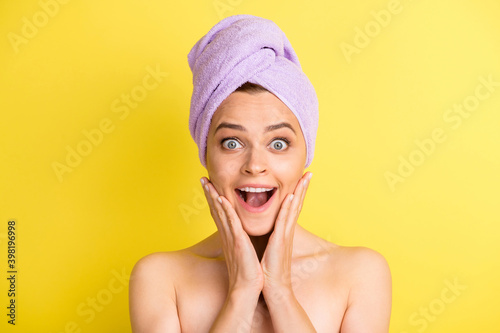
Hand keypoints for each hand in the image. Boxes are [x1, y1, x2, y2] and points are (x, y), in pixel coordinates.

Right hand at [201, 177, 263, 295]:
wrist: (247, 290)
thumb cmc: (247, 273)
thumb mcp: (242, 252)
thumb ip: (240, 240)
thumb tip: (240, 234)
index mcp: (230, 236)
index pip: (220, 213)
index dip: (213, 198)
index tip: (209, 184)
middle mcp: (228, 235)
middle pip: (216, 210)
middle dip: (209, 193)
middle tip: (203, 178)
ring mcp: (231, 238)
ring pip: (221, 213)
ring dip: (214, 197)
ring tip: (208, 183)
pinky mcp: (238, 243)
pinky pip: (231, 223)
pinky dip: (226, 211)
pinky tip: (222, 199)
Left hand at [260, 172, 312, 299]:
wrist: (273, 290)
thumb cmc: (269, 271)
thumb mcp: (269, 249)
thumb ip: (269, 237)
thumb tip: (266, 230)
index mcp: (283, 232)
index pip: (291, 208)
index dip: (297, 192)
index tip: (301, 178)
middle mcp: (287, 232)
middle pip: (297, 205)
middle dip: (302, 188)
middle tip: (308, 171)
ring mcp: (285, 237)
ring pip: (293, 210)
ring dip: (299, 192)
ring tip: (304, 177)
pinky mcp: (281, 243)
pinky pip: (285, 222)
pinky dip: (288, 209)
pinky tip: (291, 196)